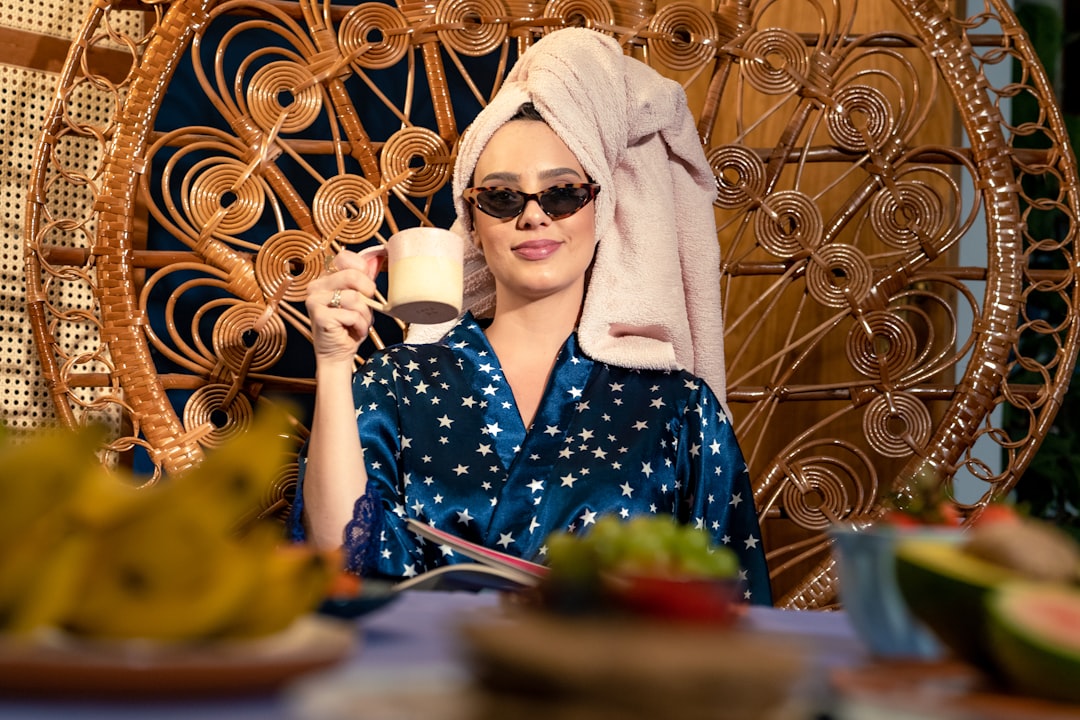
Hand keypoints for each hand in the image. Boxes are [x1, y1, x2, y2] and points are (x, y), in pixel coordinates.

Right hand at [306, 249, 381, 367]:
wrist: (338, 354)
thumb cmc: (349, 327)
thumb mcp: (361, 299)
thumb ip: (365, 279)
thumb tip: (379, 257)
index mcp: (326, 278)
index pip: (344, 257)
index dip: (362, 271)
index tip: (366, 289)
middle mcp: (317, 286)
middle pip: (353, 275)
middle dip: (368, 294)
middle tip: (365, 308)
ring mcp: (315, 300)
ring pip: (355, 298)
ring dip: (364, 315)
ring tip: (358, 323)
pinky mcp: (319, 314)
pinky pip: (352, 314)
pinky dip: (360, 326)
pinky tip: (352, 331)